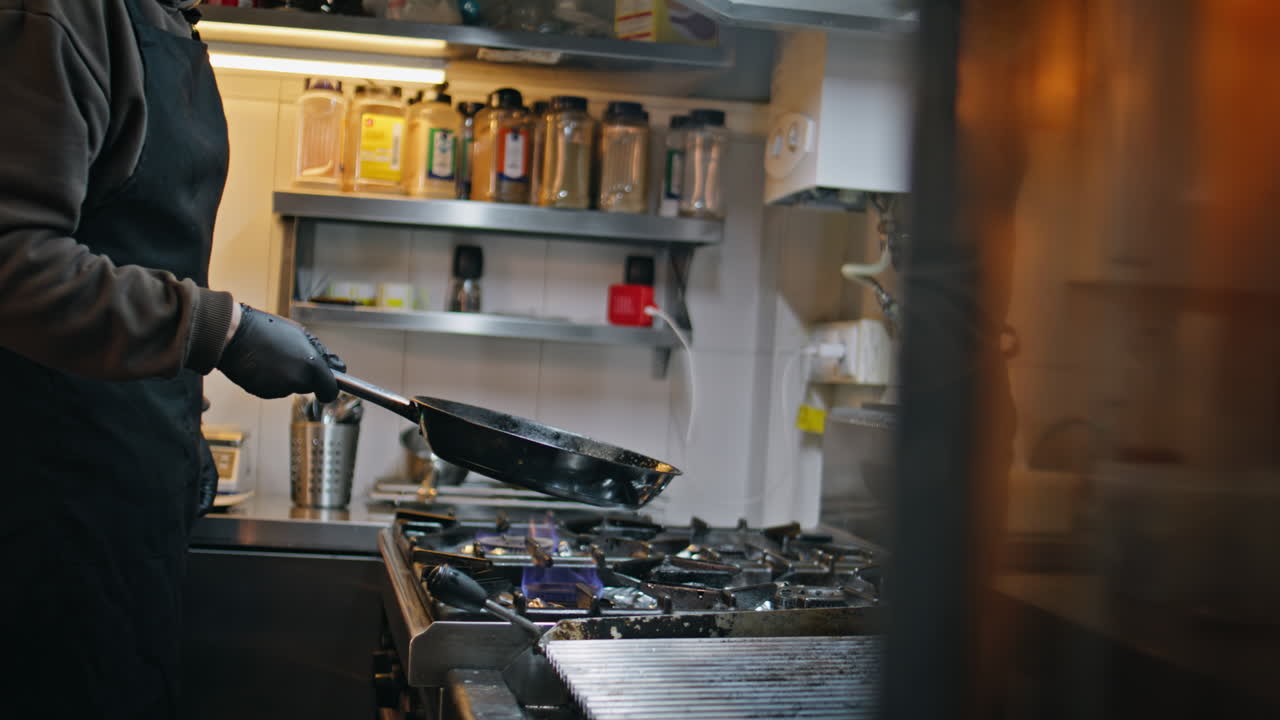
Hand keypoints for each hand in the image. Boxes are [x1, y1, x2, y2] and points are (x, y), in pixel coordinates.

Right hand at [217, 305, 345, 401]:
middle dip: (304, 376)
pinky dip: (271, 381)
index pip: (330, 390)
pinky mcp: (263, 393)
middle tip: (290, 356)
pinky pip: (274, 389)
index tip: (326, 387)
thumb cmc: (268, 330)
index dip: (329, 389)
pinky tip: (262, 365)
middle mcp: (297, 381)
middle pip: (309, 386)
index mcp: (311, 365)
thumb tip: (339, 368)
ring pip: (290, 388)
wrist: (233, 335)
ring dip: (287, 377)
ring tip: (273, 357)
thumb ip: (322, 354)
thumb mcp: (301, 335)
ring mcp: (279, 389)